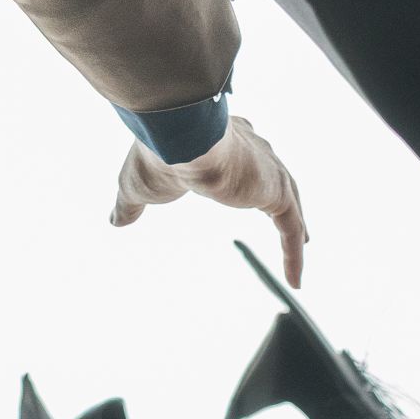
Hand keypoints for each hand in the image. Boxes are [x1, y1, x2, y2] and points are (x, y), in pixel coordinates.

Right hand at [110, 114, 307, 285]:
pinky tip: (295, 282)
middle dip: (278, 190)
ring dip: (295, 225)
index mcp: (221, 136)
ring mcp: (266, 167)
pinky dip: (295, 254)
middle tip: (283, 207)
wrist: (179, 142)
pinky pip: (291, 228)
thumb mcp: (137, 187)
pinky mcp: (275, 190)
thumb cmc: (156, 157)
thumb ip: (130, 205)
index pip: (238, 151)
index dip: (245, 167)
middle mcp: (249, 146)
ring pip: (288, 200)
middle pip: (271, 172)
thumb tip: (116, 221)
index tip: (249, 181)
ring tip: (304, 243)